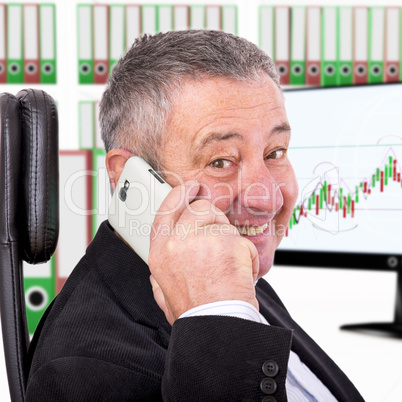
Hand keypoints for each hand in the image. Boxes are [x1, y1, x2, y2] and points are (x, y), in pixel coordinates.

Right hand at [148, 181, 258, 324]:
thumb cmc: (194, 312)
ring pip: (222, 222)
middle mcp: (176, 241)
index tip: (189, 187)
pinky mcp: (228, 243)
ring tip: (227, 265)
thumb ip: (158, 279)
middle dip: (212, 215)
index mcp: (160, 252)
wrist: (217, 326)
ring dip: (229, 239)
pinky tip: (240, 273)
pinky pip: (241, 239)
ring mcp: (202, 240)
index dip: (178, 195)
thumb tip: (155, 273)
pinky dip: (245, 256)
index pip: (166, 209)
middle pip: (199, 208)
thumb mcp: (164, 295)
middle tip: (219, 227)